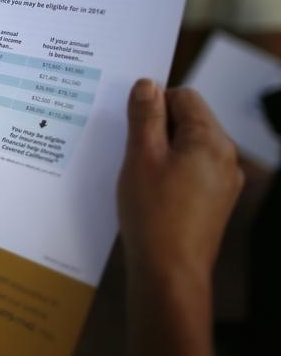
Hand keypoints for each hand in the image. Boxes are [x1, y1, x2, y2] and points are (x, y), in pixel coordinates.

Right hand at [118, 79, 243, 355]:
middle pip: (189, 122)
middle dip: (157, 129)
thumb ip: (145, 116)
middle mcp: (226, 157)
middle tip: (130, 151)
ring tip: (138, 175)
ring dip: (162, 152)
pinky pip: (191, 172)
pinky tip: (150, 193)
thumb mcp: (141, 156)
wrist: (170, 271)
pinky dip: (170, 174)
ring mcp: (224, 182)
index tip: (130, 125)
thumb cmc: (153, 213)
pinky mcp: (215, 202)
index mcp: (211, 140)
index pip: (184, 97)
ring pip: (188, 148)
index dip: (153, 105)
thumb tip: (147, 83)